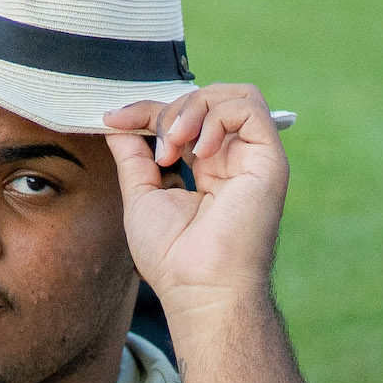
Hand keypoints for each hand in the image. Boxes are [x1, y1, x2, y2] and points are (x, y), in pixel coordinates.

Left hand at [103, 83, 287, 321]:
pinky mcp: (269, 160)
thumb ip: (133, 156)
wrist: (200, 287)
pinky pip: (250, 107)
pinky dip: (216, 117)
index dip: (147, 110)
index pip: (183, 117)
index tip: (113, 119)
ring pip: (233, 95)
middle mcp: (233, 158)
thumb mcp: (142, 195)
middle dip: (169, 109)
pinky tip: (198, 150)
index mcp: (208, 167)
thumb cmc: (172, 255)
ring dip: (192, 109)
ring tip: (173, 147)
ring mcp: (253, 158)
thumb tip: (116, 123)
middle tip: (156, 147)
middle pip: (207, 99)